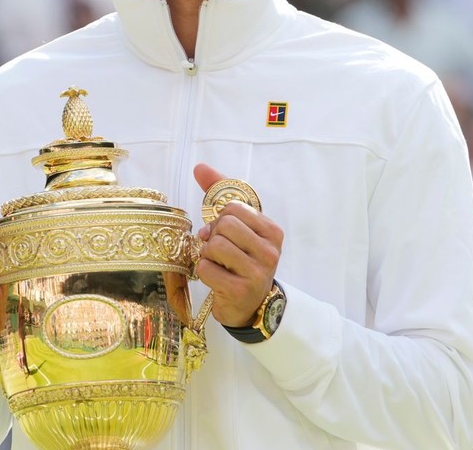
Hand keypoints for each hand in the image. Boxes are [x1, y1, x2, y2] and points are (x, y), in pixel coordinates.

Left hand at [192, 164, 282, 326]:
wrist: (249, 305)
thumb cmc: (241, 260)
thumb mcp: (239, 228)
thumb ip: (220, 194)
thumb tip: (199, 167)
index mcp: (272, 232)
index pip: (233, 208)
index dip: (220, 219)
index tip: (223, 233)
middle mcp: (270, 252)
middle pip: (224, 226)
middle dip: (213, 237)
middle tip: (218, 251)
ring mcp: (257, 273)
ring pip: (214, 246)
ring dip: (206, 255)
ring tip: (217, 264)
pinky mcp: (240, 291)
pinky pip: (205, 267)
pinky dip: (203, 271)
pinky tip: (215, 278)